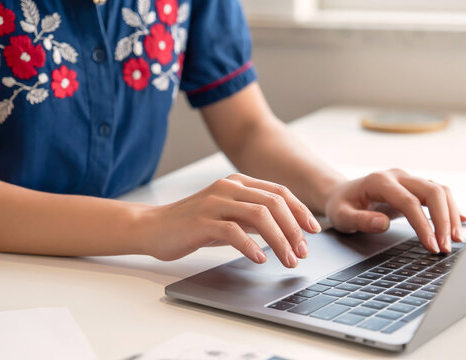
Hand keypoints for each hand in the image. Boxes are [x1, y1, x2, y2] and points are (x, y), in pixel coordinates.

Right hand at [136, 174, 320, 267]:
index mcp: (238, 182)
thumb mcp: (228, 215)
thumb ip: (253, 217)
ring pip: (260, 215)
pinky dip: (252, 246)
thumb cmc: (192, 223)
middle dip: (294, 229)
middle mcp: (229, 187)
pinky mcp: (202, 220)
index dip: (300, 211)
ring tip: (288, 260)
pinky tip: (260, 259)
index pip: (279, 192)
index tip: (314, 231)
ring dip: (279, 240)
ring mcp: (215, 202)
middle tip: (302, 252)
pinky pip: (234, 231)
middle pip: (274, 202)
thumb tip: (286, 229)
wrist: (152, 227)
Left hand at [324, 169, 462, 253]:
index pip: (410, 202)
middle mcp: (398, 176)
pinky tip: (460, 222)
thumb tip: (382, 224)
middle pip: (433, 191)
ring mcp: (408, 180)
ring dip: (451, 215)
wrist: (341, 194)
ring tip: (455, 240)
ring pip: (440, 190)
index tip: (432, 246)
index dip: (424, 225)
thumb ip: (359, 220)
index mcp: (380, 181)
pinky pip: (438, 194)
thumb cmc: (341, 205)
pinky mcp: (414, 187)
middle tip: (447, 247)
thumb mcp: (341, 216)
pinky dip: (450, 208)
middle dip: (444, 220)